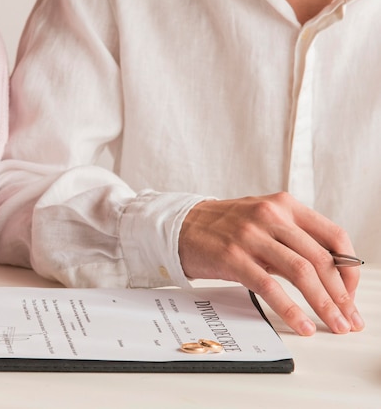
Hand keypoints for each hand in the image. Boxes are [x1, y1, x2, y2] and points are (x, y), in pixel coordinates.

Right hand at [178, 192, 363, 335]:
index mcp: (284, 205)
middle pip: (320, 258)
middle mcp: (271, 216)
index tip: (350, 292)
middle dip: (341, 294)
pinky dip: (291, 309)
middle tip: (349, 318)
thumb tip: (327, 274)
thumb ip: (292, 240)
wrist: (179, 225)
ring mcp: (251, 236)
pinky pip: (270, 287)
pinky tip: (301, 324)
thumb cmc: (222, 226)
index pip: (333, 235)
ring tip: (334, 324)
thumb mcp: (262, 221)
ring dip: (323, 304)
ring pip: (301, 272)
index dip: (349, 268)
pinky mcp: (233, 257)